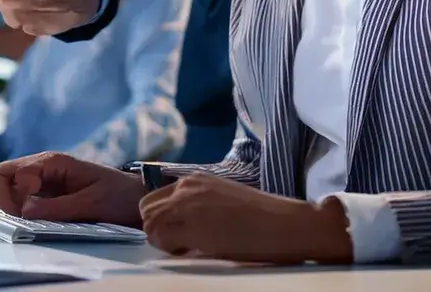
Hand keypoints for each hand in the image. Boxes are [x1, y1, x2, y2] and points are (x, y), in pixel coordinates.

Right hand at [0, 152, 144, 227]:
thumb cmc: (118, 196)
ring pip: (6, 184)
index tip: (21, 214)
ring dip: (4, 201)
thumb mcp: (91, 203)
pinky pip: (18, 193)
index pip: (6, 172)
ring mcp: (42, 179)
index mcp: (51, 162)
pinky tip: (10, 211)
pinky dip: (10, 202)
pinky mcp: (45, 192)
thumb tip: (23, 211)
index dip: (5, 195)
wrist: (137, 196)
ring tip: (20, 218)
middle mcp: (42, 166)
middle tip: (15, 217)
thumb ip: (57, 207)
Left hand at [140, 173, 351, 263]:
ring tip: (189, 248)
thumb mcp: (221, 199)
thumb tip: (177, 223)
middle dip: (157, 229)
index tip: (179, 232)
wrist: (284, 224)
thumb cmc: (260, 216)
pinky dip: (171, 250)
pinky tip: (195, 251)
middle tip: (180, 243)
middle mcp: (186, 187)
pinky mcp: (194, 226)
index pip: (153, 198)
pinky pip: (162, 240)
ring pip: (150, 225)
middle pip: (146, 211)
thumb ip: (196, 204)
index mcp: (194, 179)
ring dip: (163, 240)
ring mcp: (188, 205)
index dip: (161, 220)